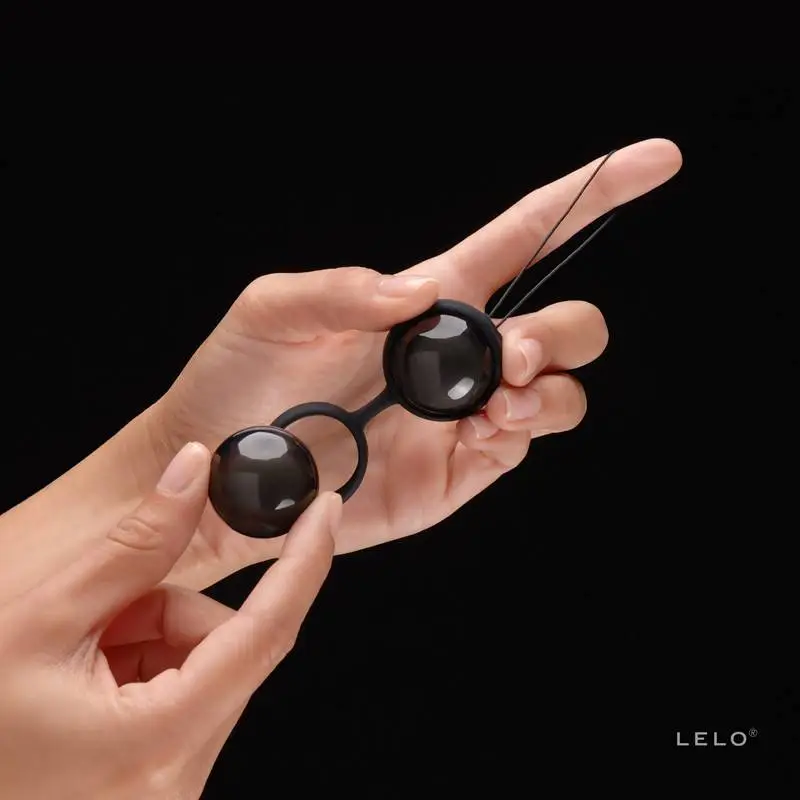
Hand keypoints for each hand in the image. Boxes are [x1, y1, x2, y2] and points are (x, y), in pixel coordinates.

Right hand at [0, 443, 340, 799]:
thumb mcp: (42, 618)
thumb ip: (135, 544)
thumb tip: (194, 470)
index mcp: (156, 741)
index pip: (266, 634)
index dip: (303, 563)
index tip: (325, 512)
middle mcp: (174, 782)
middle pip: (226, 647)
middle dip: (169, 610)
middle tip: (95, 616)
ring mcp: (166, 789)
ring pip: (206, 666)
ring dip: (152, 638)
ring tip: (77, 654)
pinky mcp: (157, 782)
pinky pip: (185, 694)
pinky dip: (146, 667)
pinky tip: (88, 676)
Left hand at [146, 138, 681, 587]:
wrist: (224, 473)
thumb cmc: (237, 379)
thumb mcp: (271, 310)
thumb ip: (341, 289)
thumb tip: (418, 297)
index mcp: (428, 299)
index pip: (526, 237)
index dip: (591, 196)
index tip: (654, 161)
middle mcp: (459, 356)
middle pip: (566, 324)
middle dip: (564, 332)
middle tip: (511, 355)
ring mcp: (465, 416)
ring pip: (561, 391)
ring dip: (551, 389)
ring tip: (498, 401)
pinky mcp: (460, 470)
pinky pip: (524, 445)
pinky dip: (525, 432)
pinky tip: (485, 429)